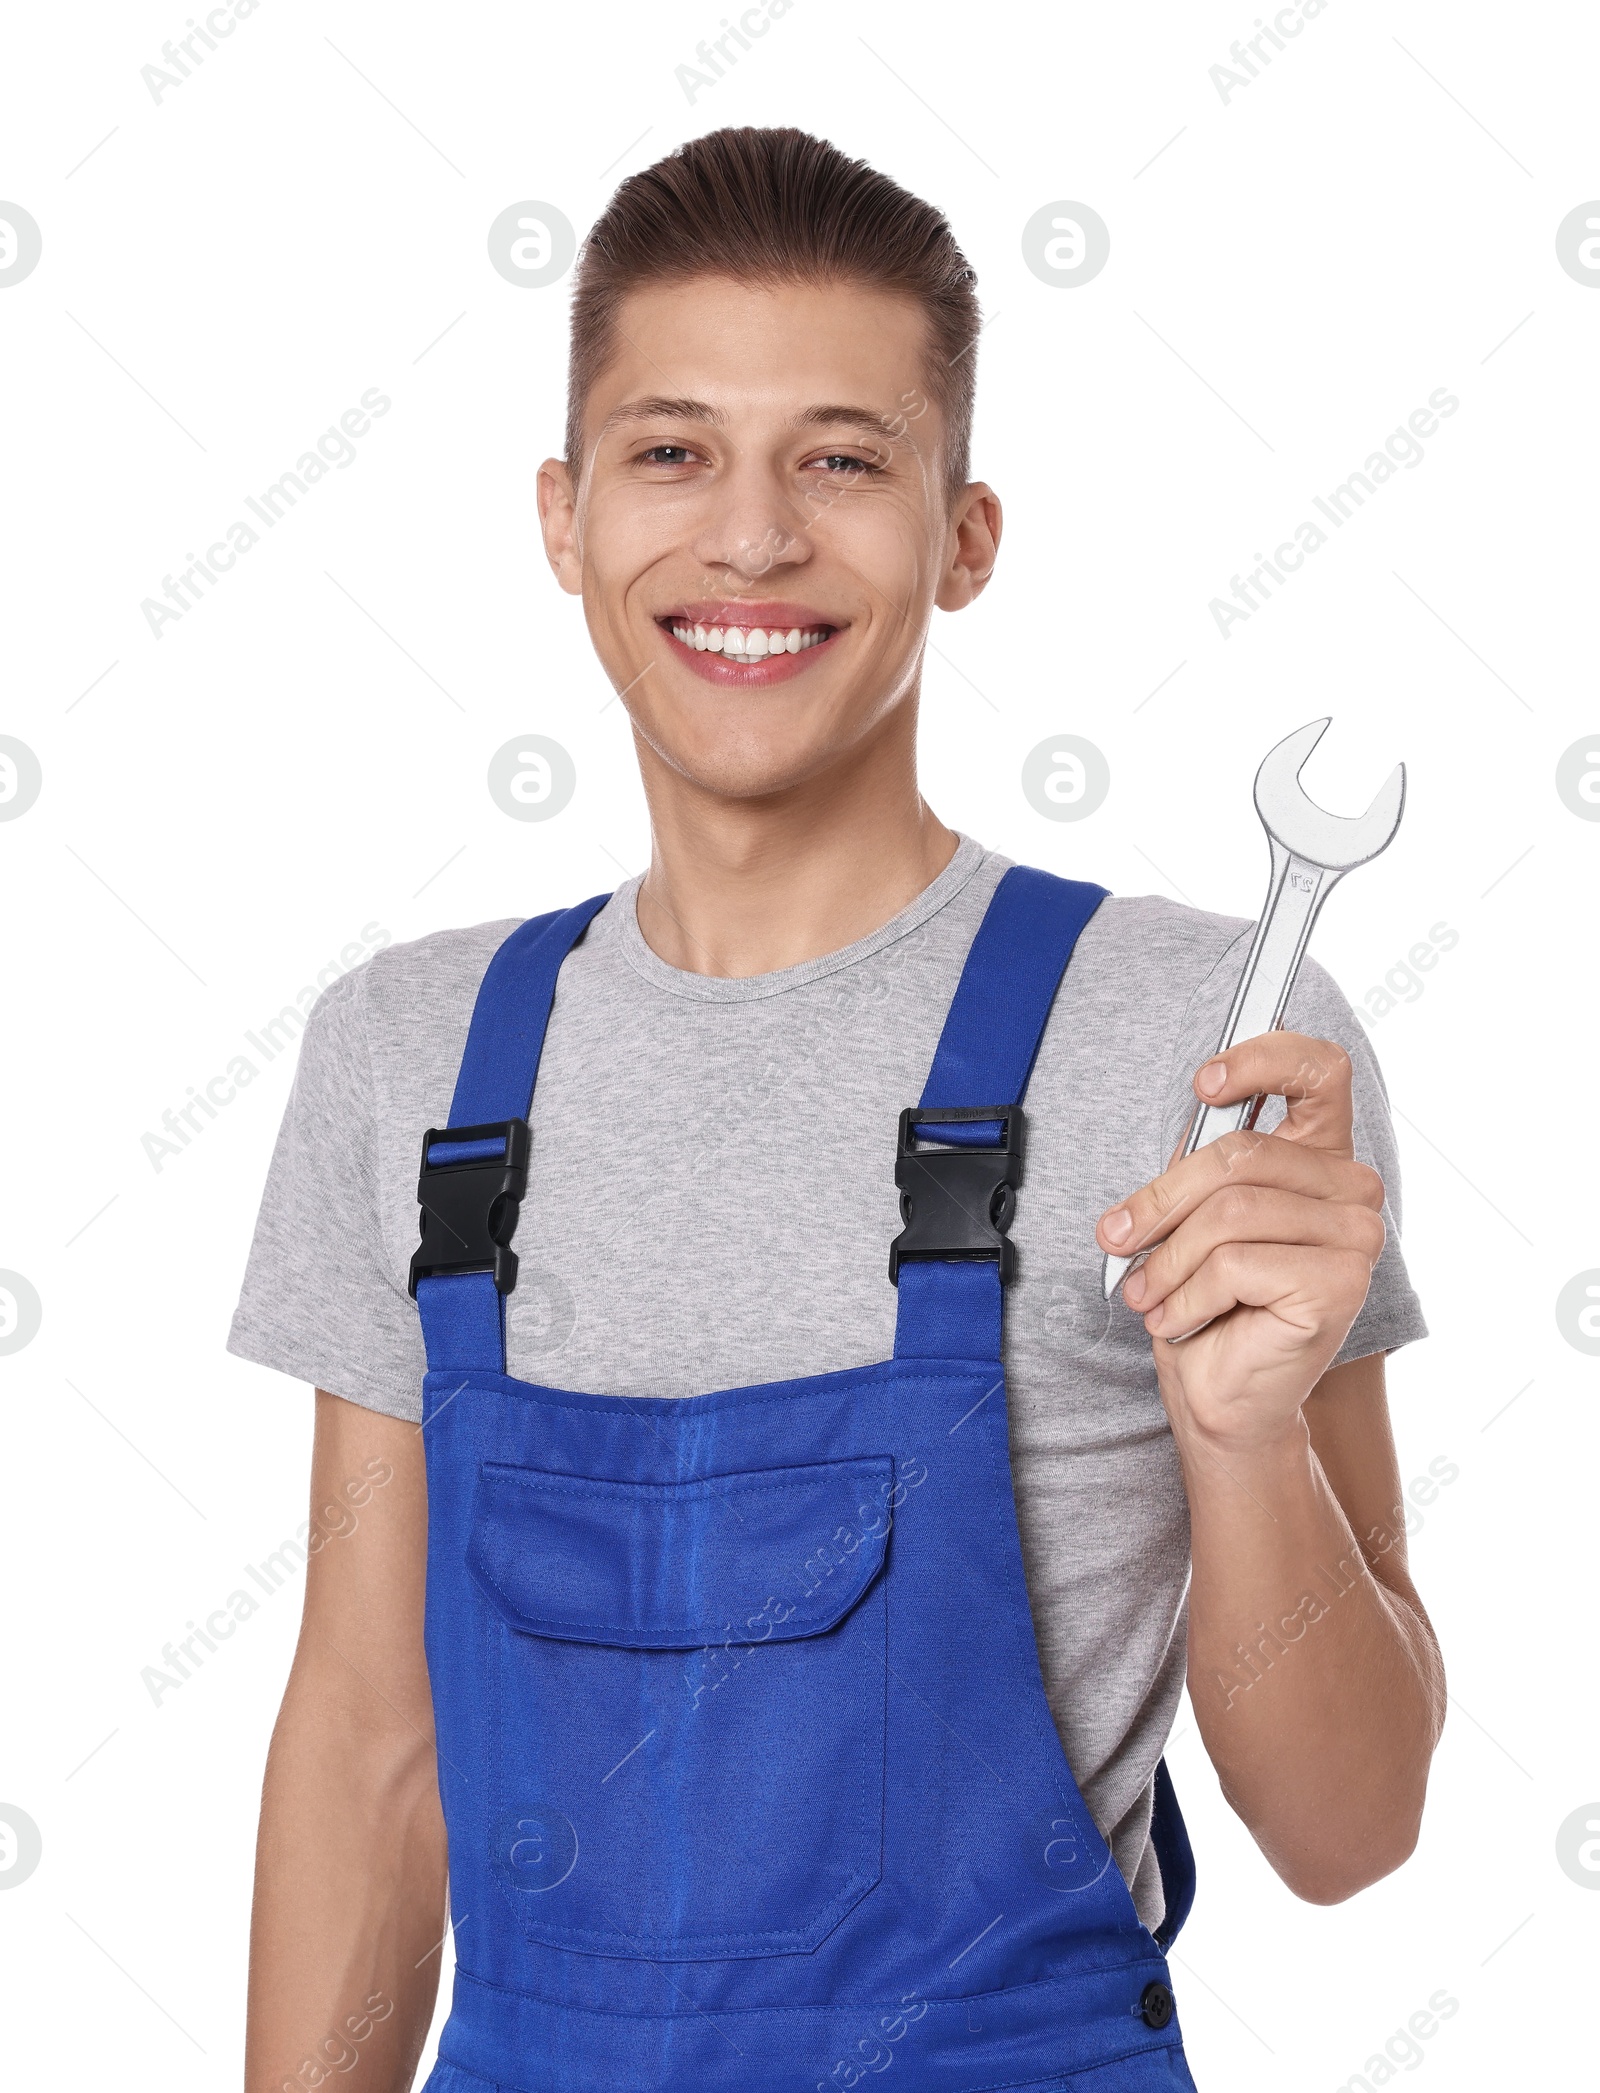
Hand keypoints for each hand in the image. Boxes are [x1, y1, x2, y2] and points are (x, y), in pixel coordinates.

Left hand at [1095, 1033, 1386, 1456]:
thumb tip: (1171, 1130)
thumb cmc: (1209, 1300)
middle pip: (1240, 1155)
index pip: (1320, 1071)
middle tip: (1117, 1240)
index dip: (1264, 1058)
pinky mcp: (1340, 1284)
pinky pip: (1235, 1264)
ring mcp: (1356, 1237)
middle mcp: (1352, 1190)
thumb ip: (1196, 1170)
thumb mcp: (1193, 1219)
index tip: (1203, 1082)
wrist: (1226, 1394)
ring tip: (1148, 1293)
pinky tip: (1181, 1319)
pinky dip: (1188, 1295)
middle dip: (1161, 1201)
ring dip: (1169, 1260)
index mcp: (1320, 1157)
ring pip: (1230, 1213)